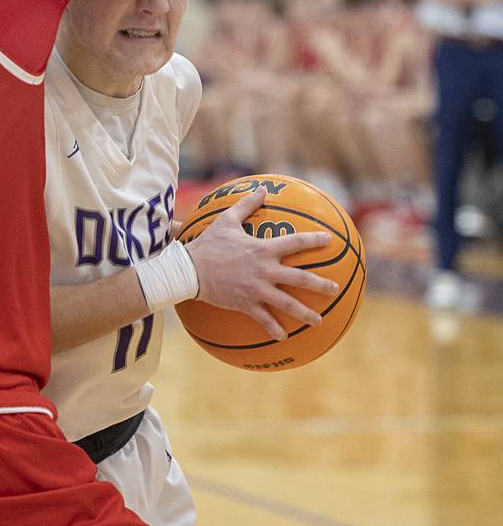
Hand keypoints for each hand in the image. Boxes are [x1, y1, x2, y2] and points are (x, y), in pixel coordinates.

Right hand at [183, 187, 338, 340]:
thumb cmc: (208, 244)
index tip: (329, 241)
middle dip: (321, 285)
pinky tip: (284, 337)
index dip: (314, 241)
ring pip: (288, 303)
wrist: (190, 270)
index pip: (295, 243)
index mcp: (263, 249)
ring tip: (319, 321)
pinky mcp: (246, 304)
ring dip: (305, 313)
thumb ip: (246, 205)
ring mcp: (257, 289)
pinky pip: (265, 319)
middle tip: (335, 289)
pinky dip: (275, 329)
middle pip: (300, 278)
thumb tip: (262, 189)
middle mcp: (265, 271)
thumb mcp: (227, 220)